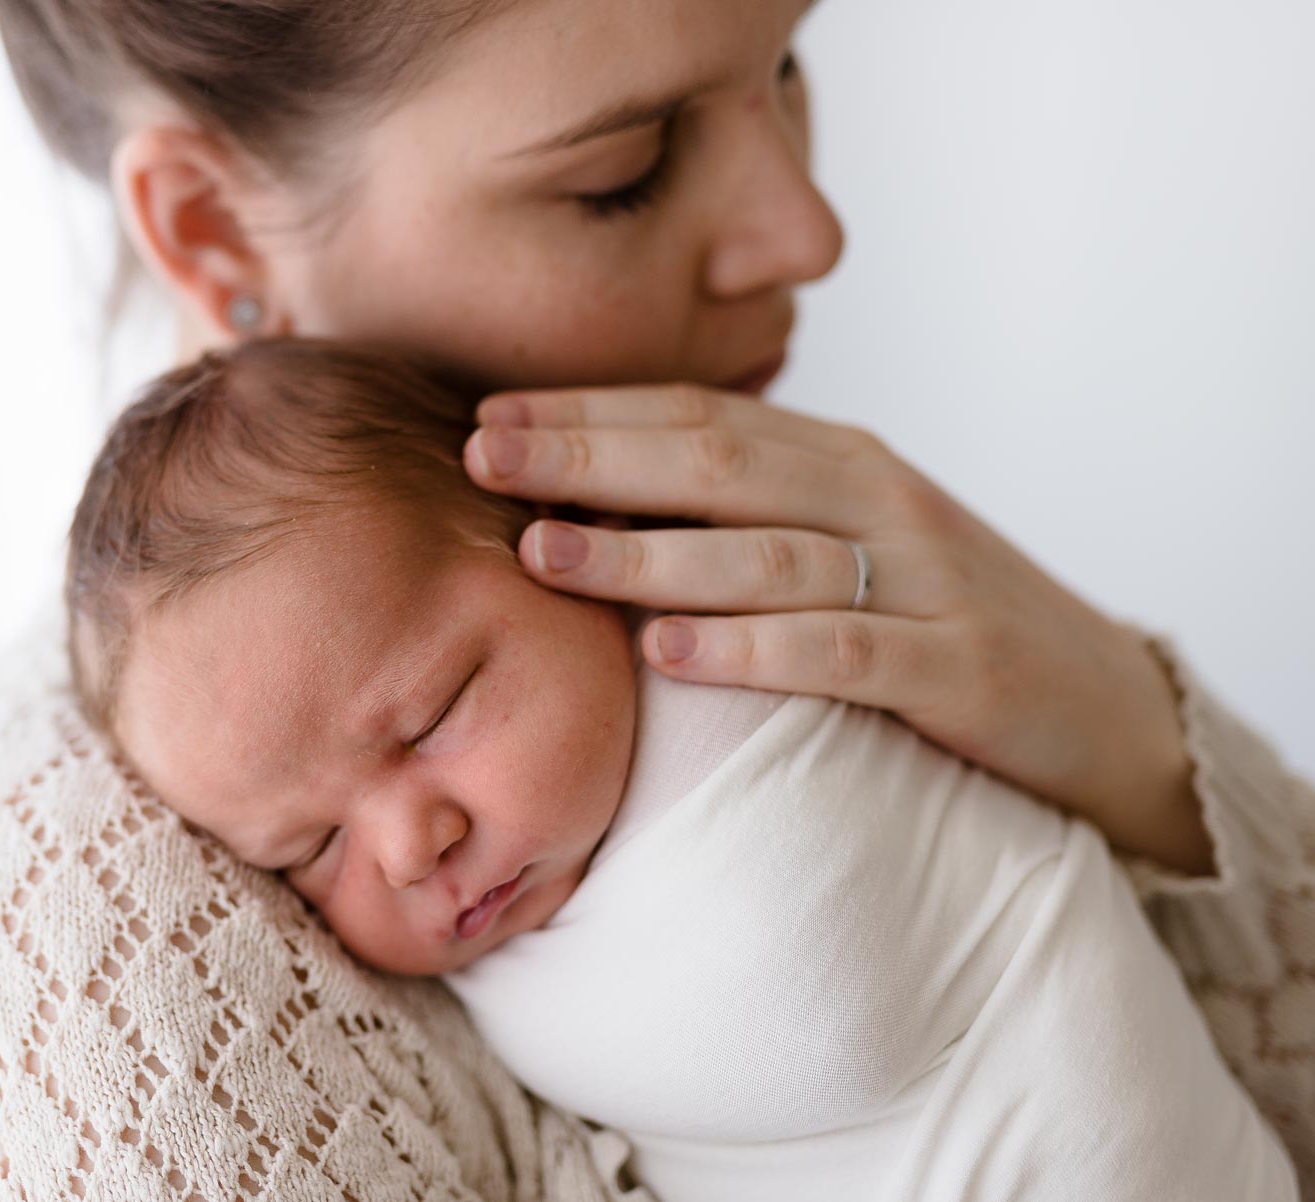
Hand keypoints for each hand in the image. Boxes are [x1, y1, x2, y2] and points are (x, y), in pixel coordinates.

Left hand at [463, 383, 1212, 875]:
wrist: (1099, 700)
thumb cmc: (934, 618)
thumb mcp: (843, 543)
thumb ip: (742, 515)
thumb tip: (585, 505)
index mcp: (839, 460)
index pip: (696, 417)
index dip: (588, 413)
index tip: (487, 417)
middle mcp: (877, 499)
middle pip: (716, 464)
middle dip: (589, 456)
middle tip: (482, 458)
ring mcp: (922, 580)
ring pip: (765, 552)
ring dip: (645, 553)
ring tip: (544, 554)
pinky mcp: (956, 668)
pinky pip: (842, 650)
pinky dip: (752, 648)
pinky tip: (669, 653)